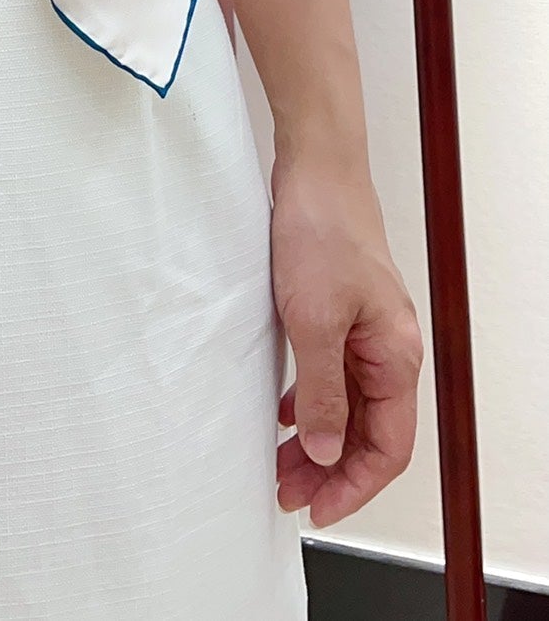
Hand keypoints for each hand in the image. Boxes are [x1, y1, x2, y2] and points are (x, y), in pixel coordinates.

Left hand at [270, 153, 423, 527]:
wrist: (314, 166)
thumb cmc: (320, 230)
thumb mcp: (313, 319)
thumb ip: (323, 391)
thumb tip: (326, 451)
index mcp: (396, 355)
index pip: (386, 446)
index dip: (353, 486)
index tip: (316, 509)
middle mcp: (388, 347)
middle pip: (368, 432)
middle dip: (330, 470)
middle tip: (287, 493)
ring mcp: (365, 329)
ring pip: (348, 406)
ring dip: (317, 439)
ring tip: (280, 465)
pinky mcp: (340, 310)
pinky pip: (333, 374)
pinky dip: (311, 401)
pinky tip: (285, 413)